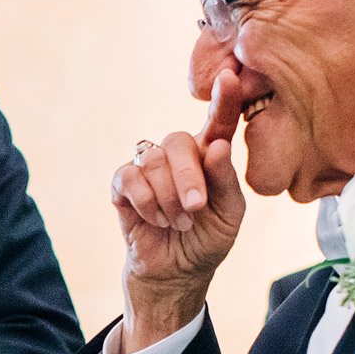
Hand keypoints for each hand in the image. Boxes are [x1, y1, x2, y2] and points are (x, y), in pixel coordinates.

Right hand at [112, 69, 247, 352]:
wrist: (175, 276)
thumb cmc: (207, 243)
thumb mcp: (229, 216)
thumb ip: (226, 181)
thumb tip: (219, 145)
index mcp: (211, 157)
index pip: (218, 121)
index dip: (223, 99)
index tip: (229, 77)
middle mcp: (180, 156)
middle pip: (178, 141)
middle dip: (187, 178)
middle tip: (195, 209)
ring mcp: (150, 169)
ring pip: (153, 161)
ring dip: (167, 198)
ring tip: (177, 223)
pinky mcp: (124, 186)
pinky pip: (129, 176)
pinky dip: (144, 200)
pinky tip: (153, 219)